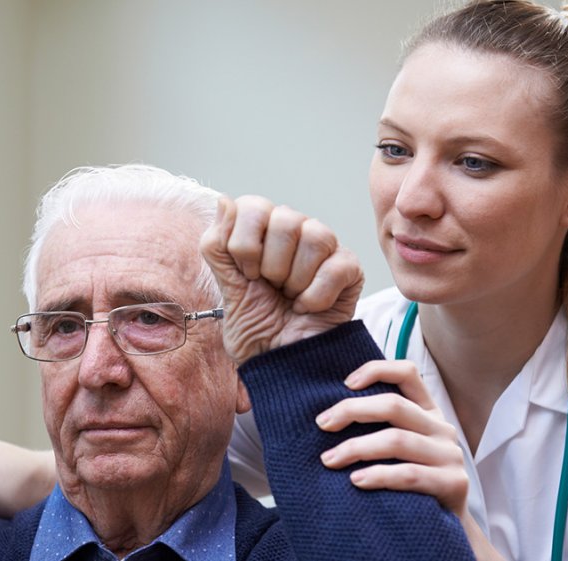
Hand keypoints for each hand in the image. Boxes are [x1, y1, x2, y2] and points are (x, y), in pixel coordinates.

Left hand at [199, 195, 363, 363]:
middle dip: (270, 265)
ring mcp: (325, 247)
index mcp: (261, 229)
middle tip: (271, 288)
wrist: (282, 363)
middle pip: (285, 219)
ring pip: (315, 236)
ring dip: (295, 280)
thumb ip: (217, 245)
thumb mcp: (225, 287)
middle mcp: (294, 230)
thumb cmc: (256, 325)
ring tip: (290, 297)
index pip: (253, 206)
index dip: (245, 244)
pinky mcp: (350, 268)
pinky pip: (335, 267)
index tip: (247, 275)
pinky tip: (308, 307)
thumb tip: (223, 200)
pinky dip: (316, 297)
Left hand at [315, 359, 468, 516]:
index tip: (345, 383)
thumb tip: (328, 413)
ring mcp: (449, 455)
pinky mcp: (452, 483)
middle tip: (322, 424)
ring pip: (397, 440)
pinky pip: (409, 475)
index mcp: (428, 412)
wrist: (444, 525)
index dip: (376, 370)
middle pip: (394, 405)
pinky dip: (379, 476)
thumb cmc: (410, 481)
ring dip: (357, 448)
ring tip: (330, 459)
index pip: (407, 373)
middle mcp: (441, 428)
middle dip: (352, 411)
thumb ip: (379, 426)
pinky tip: (356, 481)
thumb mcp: (399, 447)